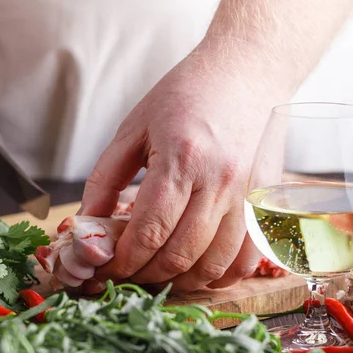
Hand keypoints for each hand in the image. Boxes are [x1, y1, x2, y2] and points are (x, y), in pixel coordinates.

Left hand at [79, 53, 273, 292]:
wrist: (244, 72)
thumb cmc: (186, 94)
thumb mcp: (134, 127)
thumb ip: (106, 178)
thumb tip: (87, 222)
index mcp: (181, 159)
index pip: (149, 231)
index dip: (123, 260)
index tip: (107, 268)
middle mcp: (218, 182)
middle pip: (179, 254)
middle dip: (145, 275)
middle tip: (126, 274)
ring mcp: (247, 195)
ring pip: (214, 263)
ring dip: (180, 281)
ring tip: (157, 274)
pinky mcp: (265, 202)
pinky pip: (247, 257)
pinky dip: (221, 275)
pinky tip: (198, 271)